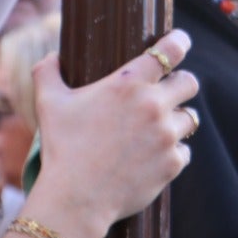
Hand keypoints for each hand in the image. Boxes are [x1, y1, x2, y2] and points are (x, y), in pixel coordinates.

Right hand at [25, 29, 197, 237]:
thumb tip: (52, 56)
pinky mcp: (173, 164)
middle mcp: (154, 106)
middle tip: (168, 91)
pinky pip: (184, 151)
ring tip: (158, 128)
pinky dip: (172, 151)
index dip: (179, 42)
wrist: (77, 196)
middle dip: (180, 84)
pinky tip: (153, 155)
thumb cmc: (61, 146)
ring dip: (176, 120)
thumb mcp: (47, 103)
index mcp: (127, 84)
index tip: (181, 41)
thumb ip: (47, 71)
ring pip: (189, 118)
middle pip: (190, 83)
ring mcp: (167, 136)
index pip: (168, 51)